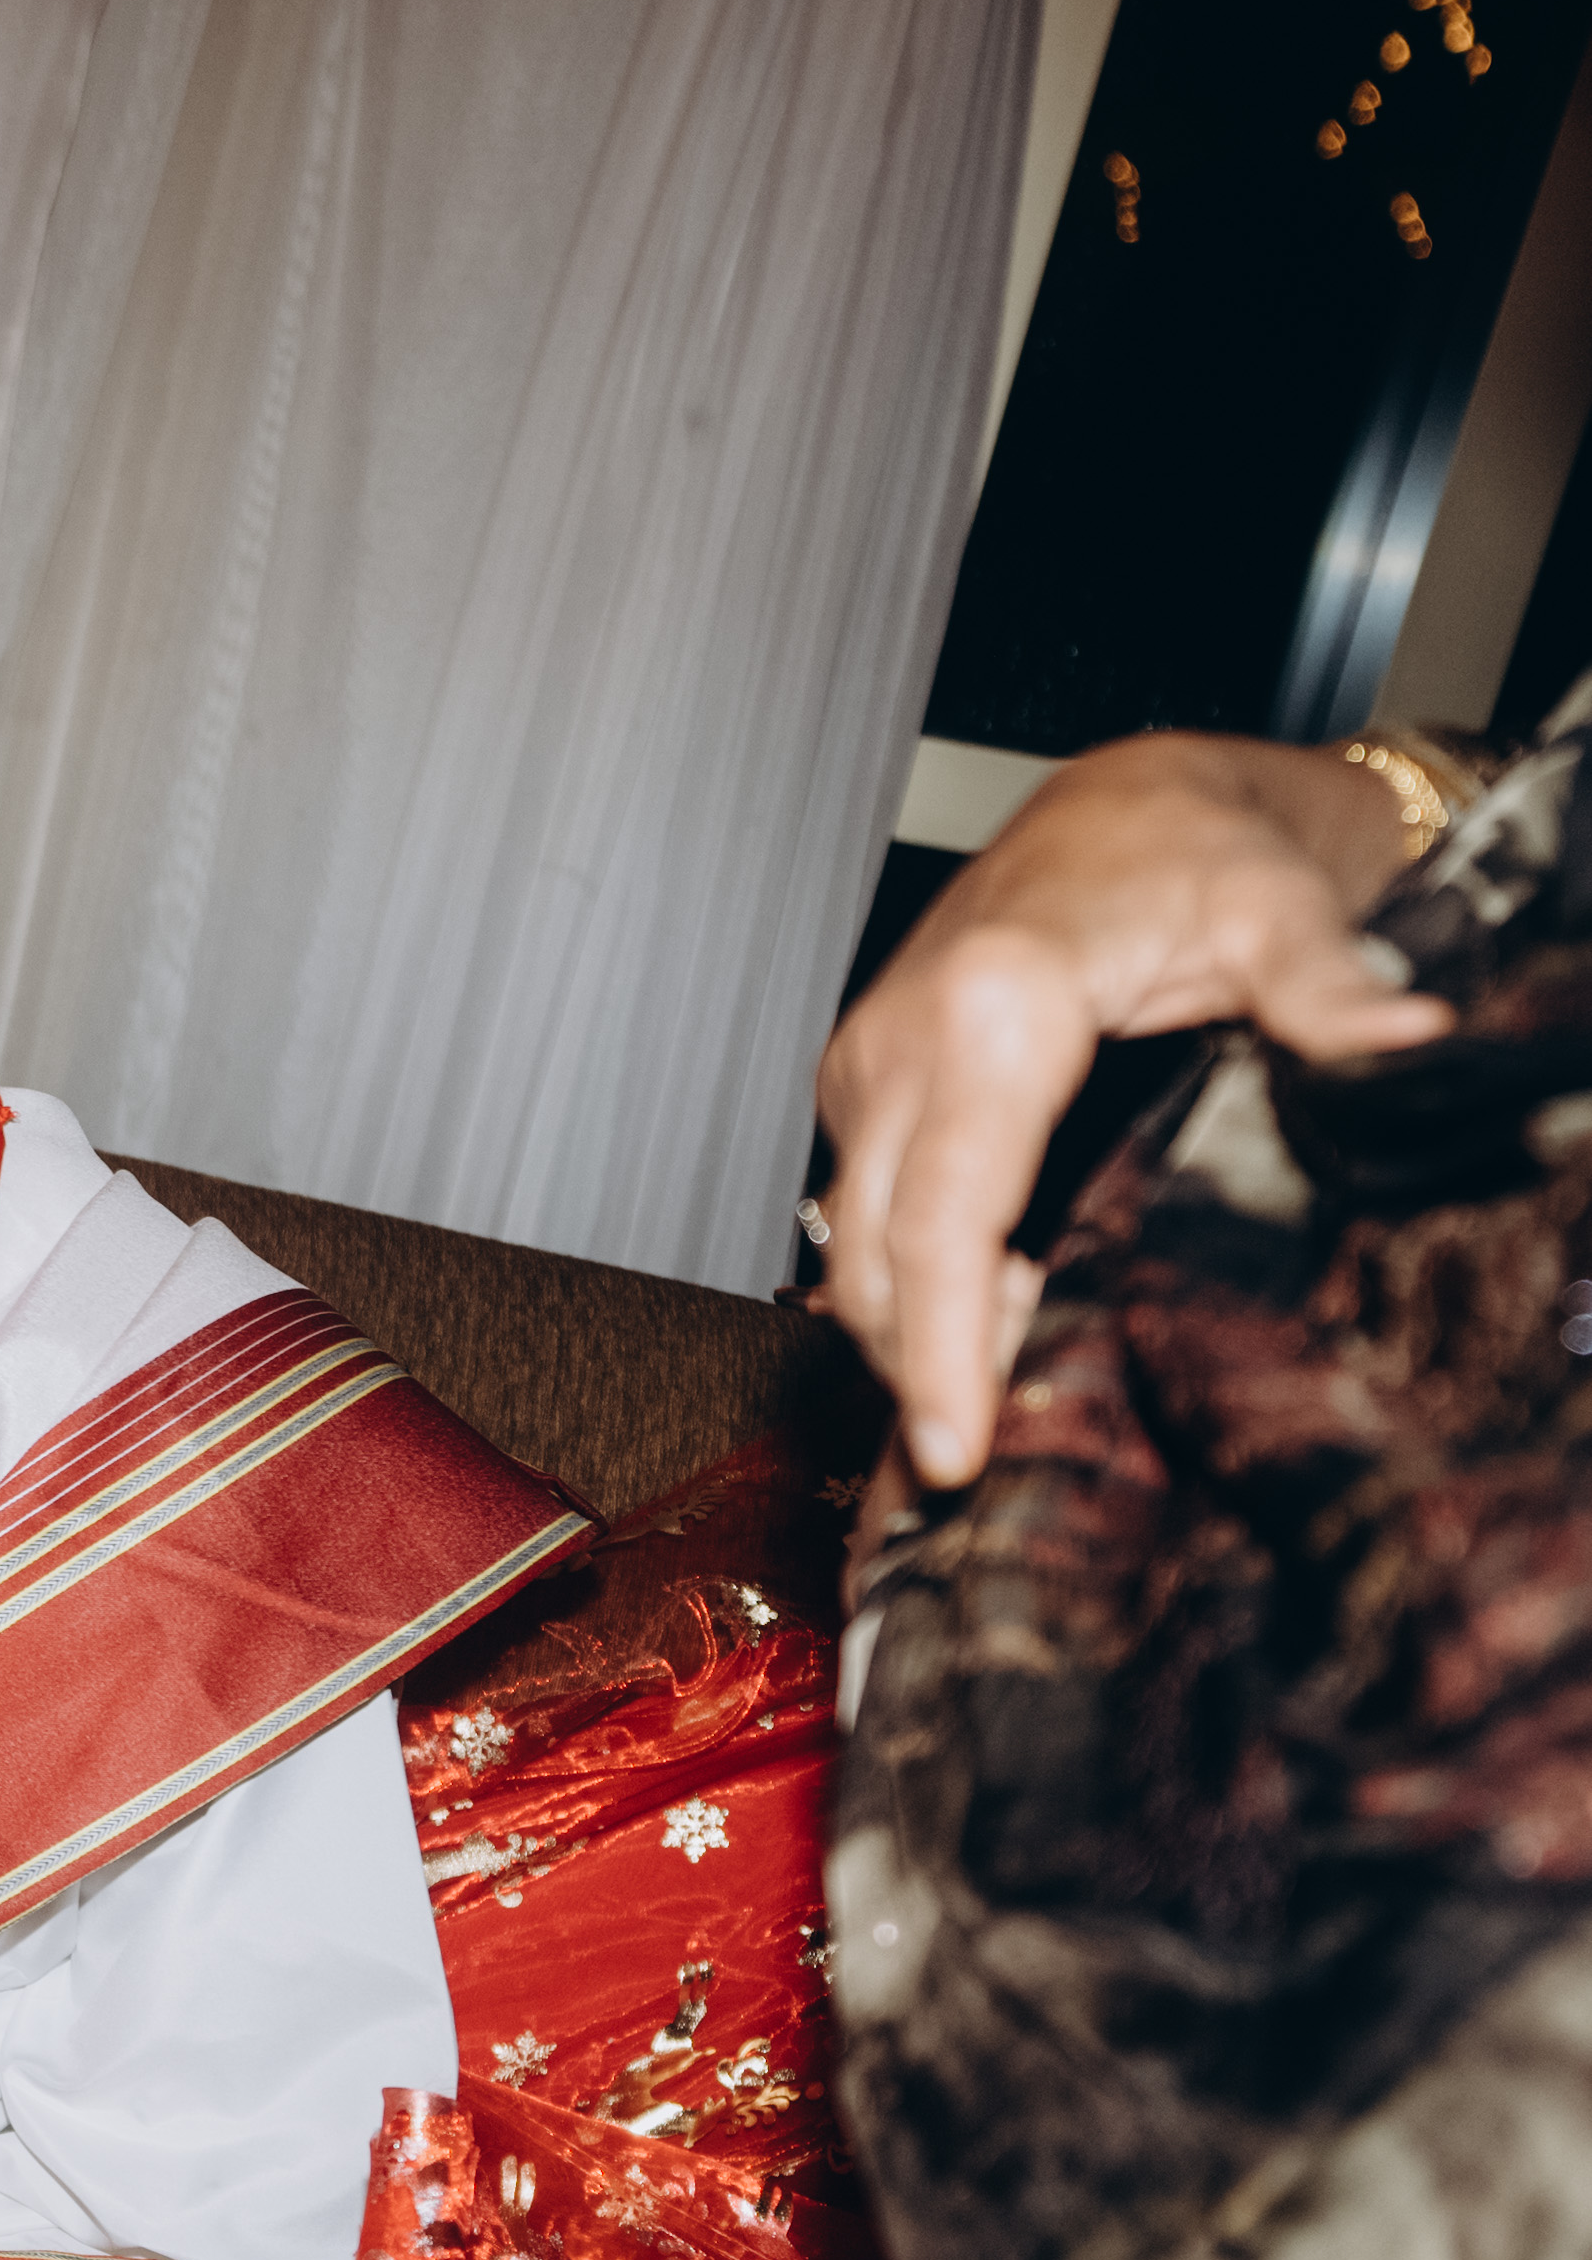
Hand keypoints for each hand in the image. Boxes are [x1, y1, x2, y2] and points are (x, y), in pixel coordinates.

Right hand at [812, 731, 1448, 1488]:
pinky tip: (987, 1317)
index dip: (943, 1345)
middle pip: (876, 1256)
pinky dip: (909, 1282)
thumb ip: (1331, 988)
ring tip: (1000, 1395)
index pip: (944, 1216)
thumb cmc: (1186, 852)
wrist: (1115, 802)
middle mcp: (899, 1042)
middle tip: (988, 1457)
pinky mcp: (862, 1086)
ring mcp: (867, 1067)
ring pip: (852, 1246)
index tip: (956, 1444)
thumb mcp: (1278, 909)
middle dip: (919, 1370)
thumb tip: (1407, 1042)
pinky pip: (861, 1213)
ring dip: (914, 1332)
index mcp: (987, 1009)